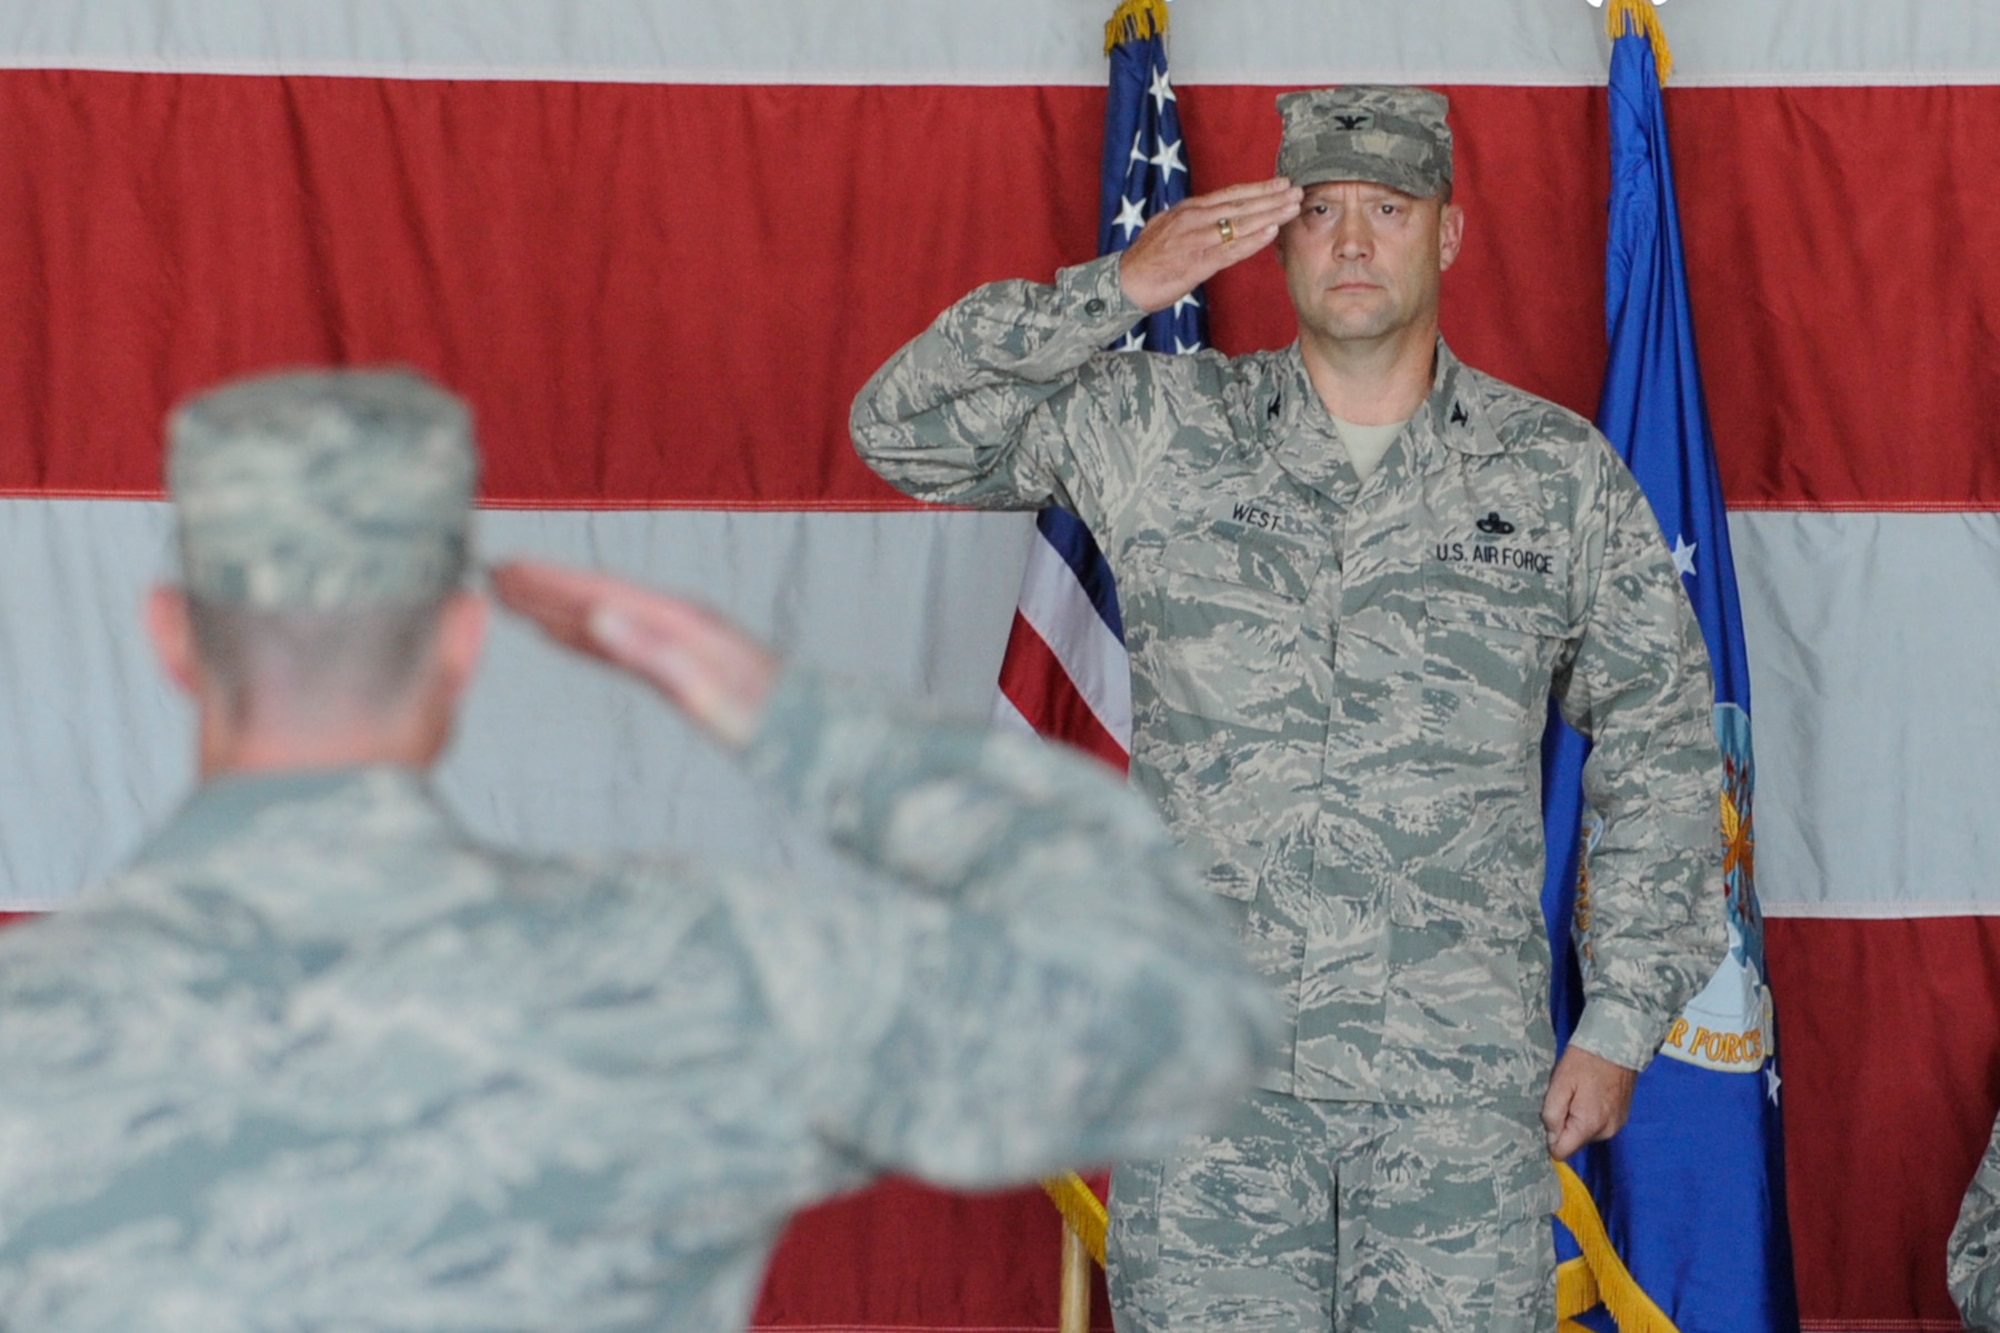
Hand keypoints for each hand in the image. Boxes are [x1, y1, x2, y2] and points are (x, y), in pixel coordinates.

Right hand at [490, 559, 776, 750]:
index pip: (604, 593)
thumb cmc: (765, 719)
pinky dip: (585, 635)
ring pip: (605, 617)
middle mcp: (678, 624)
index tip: (506, 570)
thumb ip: (654, 654)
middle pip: (599, 597)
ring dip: (558, 606)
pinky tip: (563, 633)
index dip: (553, 582)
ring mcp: (680, 643)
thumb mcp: (708, 692)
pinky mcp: (681, 666)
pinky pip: (620, 643)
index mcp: (680, 623)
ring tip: (511, 597)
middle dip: (546, 586)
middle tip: (491, 574)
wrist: (812, 734)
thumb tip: (598, 616)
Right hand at [1117, 178, 1302, 312]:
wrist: (1123, 282)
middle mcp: (1194, 219)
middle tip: (1297, 191)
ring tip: (1293, 208)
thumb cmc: (1145, 261)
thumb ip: (1187, 221)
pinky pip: (1231, 250)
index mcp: (1187, 210)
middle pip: (1240, 205)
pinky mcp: (1197, 263)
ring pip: (1240, 224)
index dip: (1257, 188)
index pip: (1229, 195)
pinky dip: (1253, 240)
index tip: (1280, 183)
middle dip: (1271, 197)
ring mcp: (1196, 240)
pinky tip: (1272, 232)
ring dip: (1269, 214)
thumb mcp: (1164, 228)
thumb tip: (1203, 215)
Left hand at [1540, 1045, 1639, 1160]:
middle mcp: (1606, 1131)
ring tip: (1579, 1092)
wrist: (1616, 1045)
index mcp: (1589, 1125)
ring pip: (1585, 1132)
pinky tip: (1590, 1093)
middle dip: (1565, 1123)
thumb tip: (1550, 1139)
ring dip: (1577, 1117)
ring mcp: (1617, 1124)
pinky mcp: (1621, 1117)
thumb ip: (1552, 1115)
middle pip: (1574, 1141)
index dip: (1550, 1137)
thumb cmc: (1585, 1061)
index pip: (1562, 1152)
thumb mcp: (1559, 1084)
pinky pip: (1598, 1124)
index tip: (1550, 1116)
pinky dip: (1590, 1113)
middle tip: (1566, 1096)